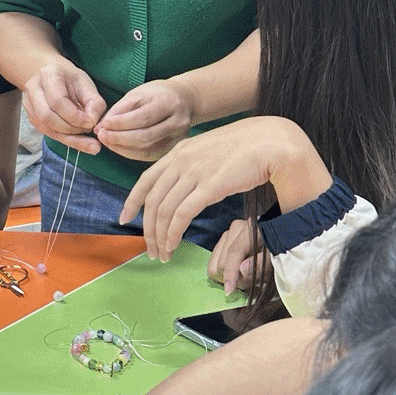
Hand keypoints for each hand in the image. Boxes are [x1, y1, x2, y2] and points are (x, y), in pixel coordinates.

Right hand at [22, 62, 106, 154]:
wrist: (56, 77)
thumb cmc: (72, 80)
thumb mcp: (88, 85)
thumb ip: (95, 103)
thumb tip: (93, 121)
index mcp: (48, 75)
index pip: (57, 101)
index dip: (75, 117)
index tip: (91, 123)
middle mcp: (33, 88)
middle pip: (47, 116)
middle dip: (70, 128)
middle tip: (87, 129)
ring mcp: (29, 104)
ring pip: (45, 127)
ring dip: (68, 136)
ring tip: (86, 137)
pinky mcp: (31, 117)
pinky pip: (47, 132)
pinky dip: (64, 139)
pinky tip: (78, 140)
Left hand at [94, 77, 195, 161]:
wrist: (185, 99)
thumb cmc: (158, 94)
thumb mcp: (139, 93)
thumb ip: (120, 109)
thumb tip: (101, 127)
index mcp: (169, 103)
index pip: (142, 117)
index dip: (120, 123)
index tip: (102, 124)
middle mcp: (178, 121)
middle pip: (146, 136)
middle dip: (120, 138)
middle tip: (101, 136)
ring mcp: (179, 137)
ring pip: (148, 149)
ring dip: (123, 148)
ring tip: (107, 142)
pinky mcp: (174, 148)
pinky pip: (150, 155)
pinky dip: (131, 153)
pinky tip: (119, 148)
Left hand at [119, 116, 333, 261]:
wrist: (271, 141)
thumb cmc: (245, 148)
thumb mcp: (209, 150)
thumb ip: (192, 164)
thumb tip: (182, 184)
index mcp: (179, 151)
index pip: (145, 179)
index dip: (132, 201)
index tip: (124, 218)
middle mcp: (181, 161)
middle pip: (152, 200)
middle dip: (147, 228)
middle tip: (149, 248)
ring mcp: (194, 172)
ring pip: (164, 210)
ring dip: (160, 237)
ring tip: (163, 253)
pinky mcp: (209, 186)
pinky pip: (182, 215)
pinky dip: (173, 233)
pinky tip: (173, 245)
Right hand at [207, 219, 272, 293]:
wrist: (274, 236)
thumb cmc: (275, 249)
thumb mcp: (273, 259)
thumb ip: (259, 264)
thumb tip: (242, 269)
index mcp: (249, 231)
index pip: (233, 253)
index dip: (230, 273)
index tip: (229, 290)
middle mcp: (234, 229)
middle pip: (222, 262)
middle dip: (233, 277)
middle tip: (249, 281)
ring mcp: (227, 233)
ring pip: (214, 262)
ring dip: (225, 274)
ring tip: (242, 275)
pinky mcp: (222, 240)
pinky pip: (213, 260)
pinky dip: (222, 270)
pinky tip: (235, 271)